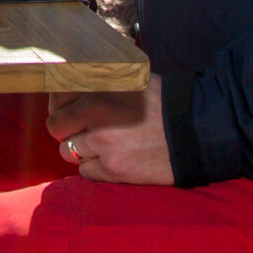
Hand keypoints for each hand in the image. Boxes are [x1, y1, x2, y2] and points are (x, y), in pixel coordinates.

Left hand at [46, 80, 173, 184]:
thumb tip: (70, 82)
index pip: (56, 97)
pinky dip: (95, 168)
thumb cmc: (163, 102)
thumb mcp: (128, 79)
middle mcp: (96, 114)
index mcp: (98, 88)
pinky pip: (85, 173)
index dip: (59, 105)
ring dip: (80, 151)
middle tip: (80, 131)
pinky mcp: (114, 169)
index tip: (66, 110)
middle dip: (65, 130)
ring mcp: (103, 144)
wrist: (196, 131)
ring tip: (99, 147)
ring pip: (67, 152)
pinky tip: (112, 161)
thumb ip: (98, 83)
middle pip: (56, 127)